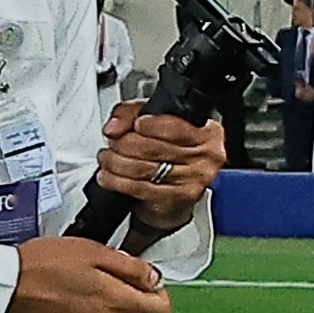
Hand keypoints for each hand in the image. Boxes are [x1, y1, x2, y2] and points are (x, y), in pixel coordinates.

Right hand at [9, 236, 171, 312]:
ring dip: (109, 301)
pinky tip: (71, 293)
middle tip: (108, 272)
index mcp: (118, 306)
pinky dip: (90, 310)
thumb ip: (132, 268)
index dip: (157, 292)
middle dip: (131, 294)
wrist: (6, 287)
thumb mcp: (96, 252)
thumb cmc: (43, 266)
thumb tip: (154, 278)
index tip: (145, 278)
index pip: (161, 311)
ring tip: (83, 279)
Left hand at [96, 101, 226, 215]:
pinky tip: (108, 176)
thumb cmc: (170, 152)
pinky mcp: (178, 199)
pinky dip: (117, 181)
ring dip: (116, 162)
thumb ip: (131, 113)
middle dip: (123, 144)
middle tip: (112, 144)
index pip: (174, 126)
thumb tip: (115, 127)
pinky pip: (139, 188)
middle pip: (154, 147)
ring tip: (107, 158)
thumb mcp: (154, 121)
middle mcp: (206, 156)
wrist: (175, 194)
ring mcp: (194, 180)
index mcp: (207, 132)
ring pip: (143, 167)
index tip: (134, 125)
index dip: (147, 125)